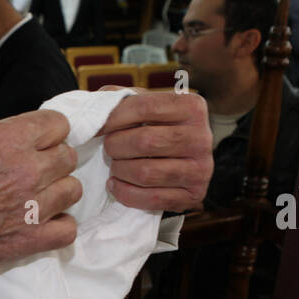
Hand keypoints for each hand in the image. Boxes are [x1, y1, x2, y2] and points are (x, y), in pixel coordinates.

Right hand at [0, 109, 82, 283]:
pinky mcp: (29, 240)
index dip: (49, 133)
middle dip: (53, 162)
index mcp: (7, 141)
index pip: (58, 123)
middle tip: (34, 173)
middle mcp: (25, 170)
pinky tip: (43, 224)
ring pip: (72, 190)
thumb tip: (13, 140)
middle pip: (67, 157)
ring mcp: (31, 207)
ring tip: (37, 199)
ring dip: (57, 193)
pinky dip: (59, 226)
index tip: (40, 142)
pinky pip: (68, 229)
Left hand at [97, 89, 213, 212]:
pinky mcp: (193, 196)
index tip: (98, 128)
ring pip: (146, 172)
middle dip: (116, 146)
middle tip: (109, 148)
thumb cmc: (152, 127)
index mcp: (192, 107)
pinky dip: (125, 193)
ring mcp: (201, 169)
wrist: (177, 160)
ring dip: (119, 170)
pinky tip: (117, 185)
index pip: (146, 108)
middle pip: (146, 142)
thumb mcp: (141, 105)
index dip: (114, 118)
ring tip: (115, 166)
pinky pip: (151, 199)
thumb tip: (96, 111)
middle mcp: (202, 137)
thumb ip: (119, 99)